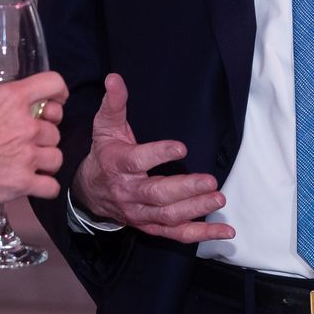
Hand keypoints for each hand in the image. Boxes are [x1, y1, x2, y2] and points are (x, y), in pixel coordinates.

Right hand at [0, 71, 65, 207]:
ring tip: (30, 163)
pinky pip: (51, 186)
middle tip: (29, 139)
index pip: (53, 83)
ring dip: (45, 160)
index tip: (56, 99)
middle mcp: (25, 125)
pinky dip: (44, 187)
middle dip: (44, 133)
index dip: (58, 91)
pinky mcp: (23, 182)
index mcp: (10, 99)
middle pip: (54, 126)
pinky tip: (32, 184)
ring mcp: (26, 155)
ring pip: (56, 156)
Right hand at [72, 74, 233, 243]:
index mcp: (118, 165)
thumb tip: (114, 78)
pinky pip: (175, 234)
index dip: (159, 154)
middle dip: (185, 189)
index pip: (138, 161)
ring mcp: (140, 212)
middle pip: (157, 194)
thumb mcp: (106, 127)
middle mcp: (128, 192)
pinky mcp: (150, 225)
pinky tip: (223, 231)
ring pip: (168, 216)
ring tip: (218, 199)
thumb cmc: (104, 155)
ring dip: (195, 209)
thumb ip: (114, 103)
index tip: (181, 147)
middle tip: (210, 181)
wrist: (90, 192)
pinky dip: (200, 233)